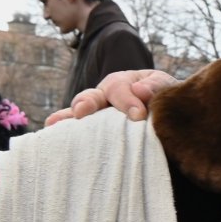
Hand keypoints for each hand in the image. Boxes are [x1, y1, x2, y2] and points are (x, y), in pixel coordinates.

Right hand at [43, 69, 178, 126]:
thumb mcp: (164, 86)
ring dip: (68, 119)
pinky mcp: (96, 134)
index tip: (139, 116)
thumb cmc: (163, 97)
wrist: (168, 115)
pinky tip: (52, 138)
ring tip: (54, 124)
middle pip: (91, 98)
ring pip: (79, 114)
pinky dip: (65, 133)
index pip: (119, 88)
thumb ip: (155, 86)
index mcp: (121, 84)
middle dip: (86, 103)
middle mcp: (104, 98)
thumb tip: (140, 91)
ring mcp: (97, 116)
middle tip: (82, 111)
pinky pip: (78, 132)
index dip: (127, 101)